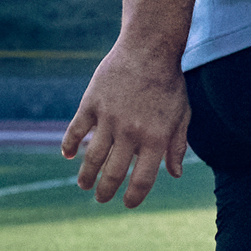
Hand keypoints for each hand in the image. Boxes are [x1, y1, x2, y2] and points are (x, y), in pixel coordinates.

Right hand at [61, 43, 190, 207]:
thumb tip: (174, 174)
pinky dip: (69, 145)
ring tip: (84, 184)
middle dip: (106, 191)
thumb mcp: (182, 115)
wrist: (149, 47)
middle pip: (114, 173)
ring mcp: (109, 118)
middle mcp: (131, 132)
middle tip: (101, 198)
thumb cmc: (169, 83)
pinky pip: (76, 130)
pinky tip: (68, 155)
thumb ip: (177, 145)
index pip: (143, 179)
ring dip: (86, 175)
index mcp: (156, 138)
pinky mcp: (92, 103)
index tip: (127, 203)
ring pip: (93, 157)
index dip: (134, 196)